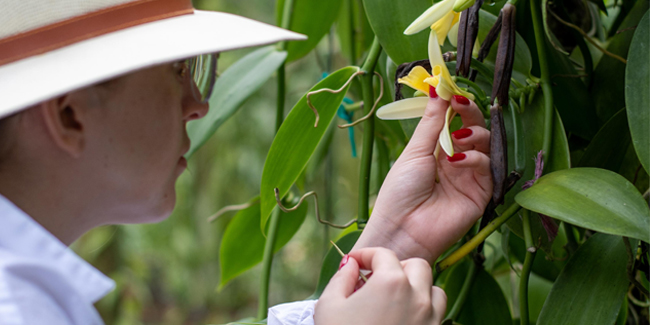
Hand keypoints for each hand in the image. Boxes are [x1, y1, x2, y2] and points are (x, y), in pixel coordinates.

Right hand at [315, 248, 445, 324]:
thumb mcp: (329, 305)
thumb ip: (342, 278)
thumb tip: (351, 265)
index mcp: (391, 282)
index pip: (383, 254)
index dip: (366, 255)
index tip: (354, 264)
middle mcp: (417, 297)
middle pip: (416, 266)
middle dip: (396, 267)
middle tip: (375, 279)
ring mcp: (429, 319)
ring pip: (433, 290)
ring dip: (417, 287)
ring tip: (394, 298)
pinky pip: (437, 315)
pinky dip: (424, 310)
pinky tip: (402, 318)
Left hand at [354, 95, 491, 262]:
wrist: (402, 229)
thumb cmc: (400, 191)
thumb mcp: (414, 151)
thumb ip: (432, 121)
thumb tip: (436, 88)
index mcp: (435, 149)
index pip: (453, 119)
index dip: (454, 103)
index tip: (450, 87)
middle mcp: (455, 159)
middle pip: (473, 127)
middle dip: (469, 112)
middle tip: (460, 103)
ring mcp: (469, 175)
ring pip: (484, 144)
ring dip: (473, 135)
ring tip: (457, 140)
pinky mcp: (481, 192)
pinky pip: (487, 167)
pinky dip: (475, 159)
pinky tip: (457, 162)